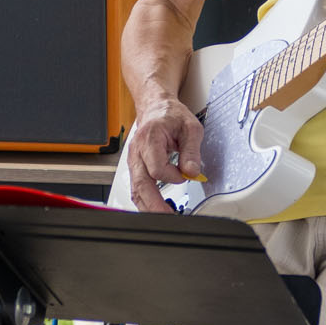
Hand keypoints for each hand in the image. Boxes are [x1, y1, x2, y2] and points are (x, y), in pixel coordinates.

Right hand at [125, 94, 205, 213]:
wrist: (155, 107)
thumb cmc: (171, 115)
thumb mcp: (190, 127)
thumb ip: (192, 151)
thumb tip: (192, 172)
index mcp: (150, 138)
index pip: (157, 168)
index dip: (174, 176)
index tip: (186, 174)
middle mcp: (137, 151)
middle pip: (141, 184)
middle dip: (154, 204)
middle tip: (169, 217)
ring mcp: (133, 160)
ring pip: (136, 189)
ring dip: (148, 206)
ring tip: (164, 217)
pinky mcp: (135, 167)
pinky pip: (137, 187)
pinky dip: (146, 200)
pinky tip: (156, 208)